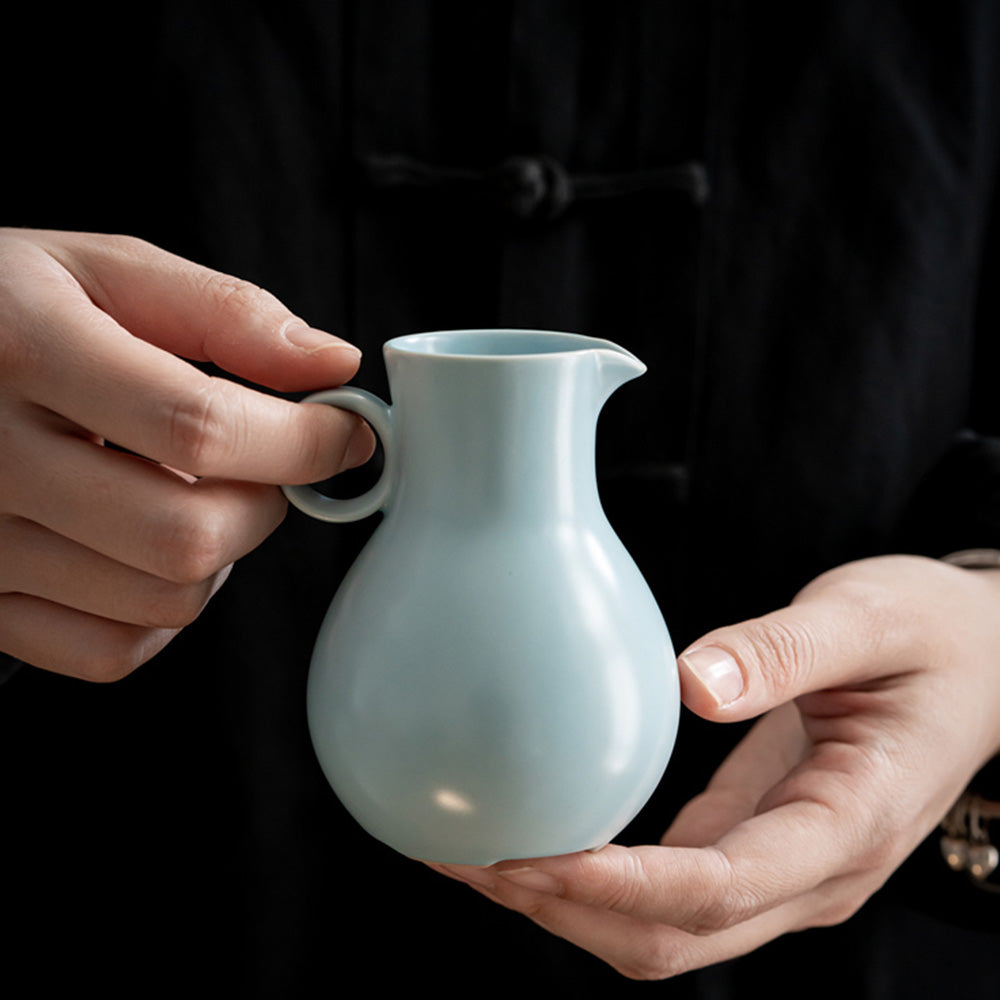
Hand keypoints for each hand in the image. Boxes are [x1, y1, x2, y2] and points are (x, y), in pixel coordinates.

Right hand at [0, 228, 371, 680]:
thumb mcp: (98, 270)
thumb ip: (223, 312)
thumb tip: (333, 362)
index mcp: (27, 351)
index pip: (199, 426)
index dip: (302, 441)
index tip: (345, 432)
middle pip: (189, 535)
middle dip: (265, 503)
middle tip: (261, 465)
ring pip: (164, 600)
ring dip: (220, 555)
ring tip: (193, 494)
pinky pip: (110, 650)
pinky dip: (163, 611)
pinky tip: (149, 547)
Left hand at [429, 555, 999, 978]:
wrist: (980, 662)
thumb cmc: (933, 637)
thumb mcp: (869, 620)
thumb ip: (784, 651)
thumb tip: (692, 683)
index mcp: (851, 823)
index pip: (721, 888)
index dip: (621, 886)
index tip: (534, 856)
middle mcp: (814, 871)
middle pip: (674, 936)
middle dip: (565, 909)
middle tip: (471, 852)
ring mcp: (782, 868)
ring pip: (661, 930)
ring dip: (565, 905)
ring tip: (475, 852)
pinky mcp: (754, 843)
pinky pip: (664, 889)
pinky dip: (591, 879)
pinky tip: (540, 835)